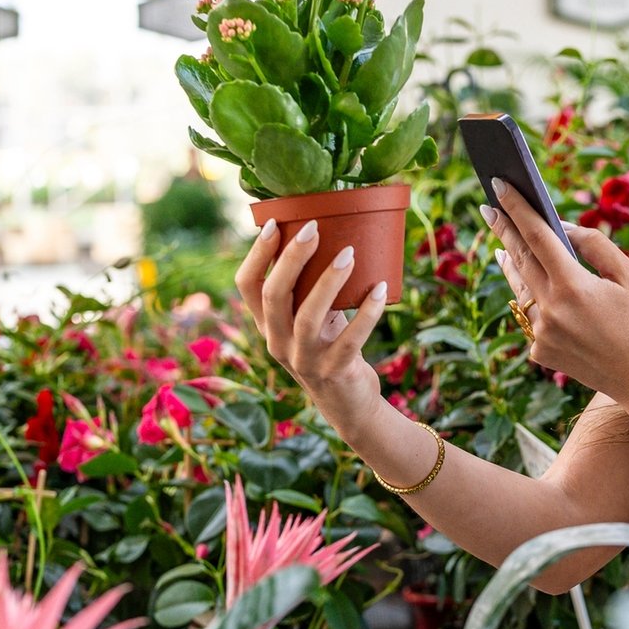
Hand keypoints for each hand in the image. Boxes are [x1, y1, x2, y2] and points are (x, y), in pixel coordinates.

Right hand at [236, 218, 393, 444]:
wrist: (349, 405)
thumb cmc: (331, 347)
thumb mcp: (312, 320)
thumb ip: (309, 290)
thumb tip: (328, 235)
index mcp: (267, 325)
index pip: (247, 286)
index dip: (257, 254)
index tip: (276, 224)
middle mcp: (277, 342)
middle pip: (274, 295)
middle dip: (291, 258)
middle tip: (315, 229)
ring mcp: (303, 360)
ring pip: (308, 316)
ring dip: (329, 281)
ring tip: (349, 253)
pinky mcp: (333, 372)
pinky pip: (351, 338)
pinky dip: (368, 312)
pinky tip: (381, 290)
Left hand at [485, 180, 628, 401]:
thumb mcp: (627, 275)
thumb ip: (594, 244)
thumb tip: (562, 227)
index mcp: (573, 285)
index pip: (536, 236)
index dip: (516, 208)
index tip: (498, 185)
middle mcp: (550, 309)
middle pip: (518, 259)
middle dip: (503, 230)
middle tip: (489, 207)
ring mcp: (541, 333)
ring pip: (518, 289)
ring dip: (510, 264)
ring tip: (502, 245)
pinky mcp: (540, 351)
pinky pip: (532, 317)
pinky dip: (534, 300)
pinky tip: (534, 289)